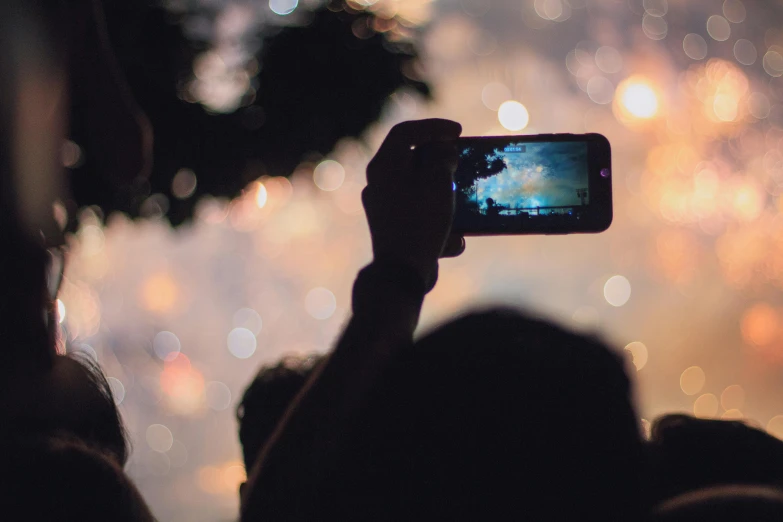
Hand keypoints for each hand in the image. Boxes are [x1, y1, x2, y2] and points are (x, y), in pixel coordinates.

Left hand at [362, 119, 464, 283]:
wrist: (401, 273)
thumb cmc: (420, 221)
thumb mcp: (438, 180)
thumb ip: (442, 158)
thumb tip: (442, 151)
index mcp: (383, 166)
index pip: (406, 132)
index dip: (434, 127)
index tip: (458, 133)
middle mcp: (378, 184)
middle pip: (413, 162)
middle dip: (442, 163)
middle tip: (462, 162)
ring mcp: (384, 209)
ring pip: (419, 191)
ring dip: (445, 196)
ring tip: (462, 202)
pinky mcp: (394, 231)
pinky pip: (420, 218)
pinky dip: (439, 224)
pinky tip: (453, 240)